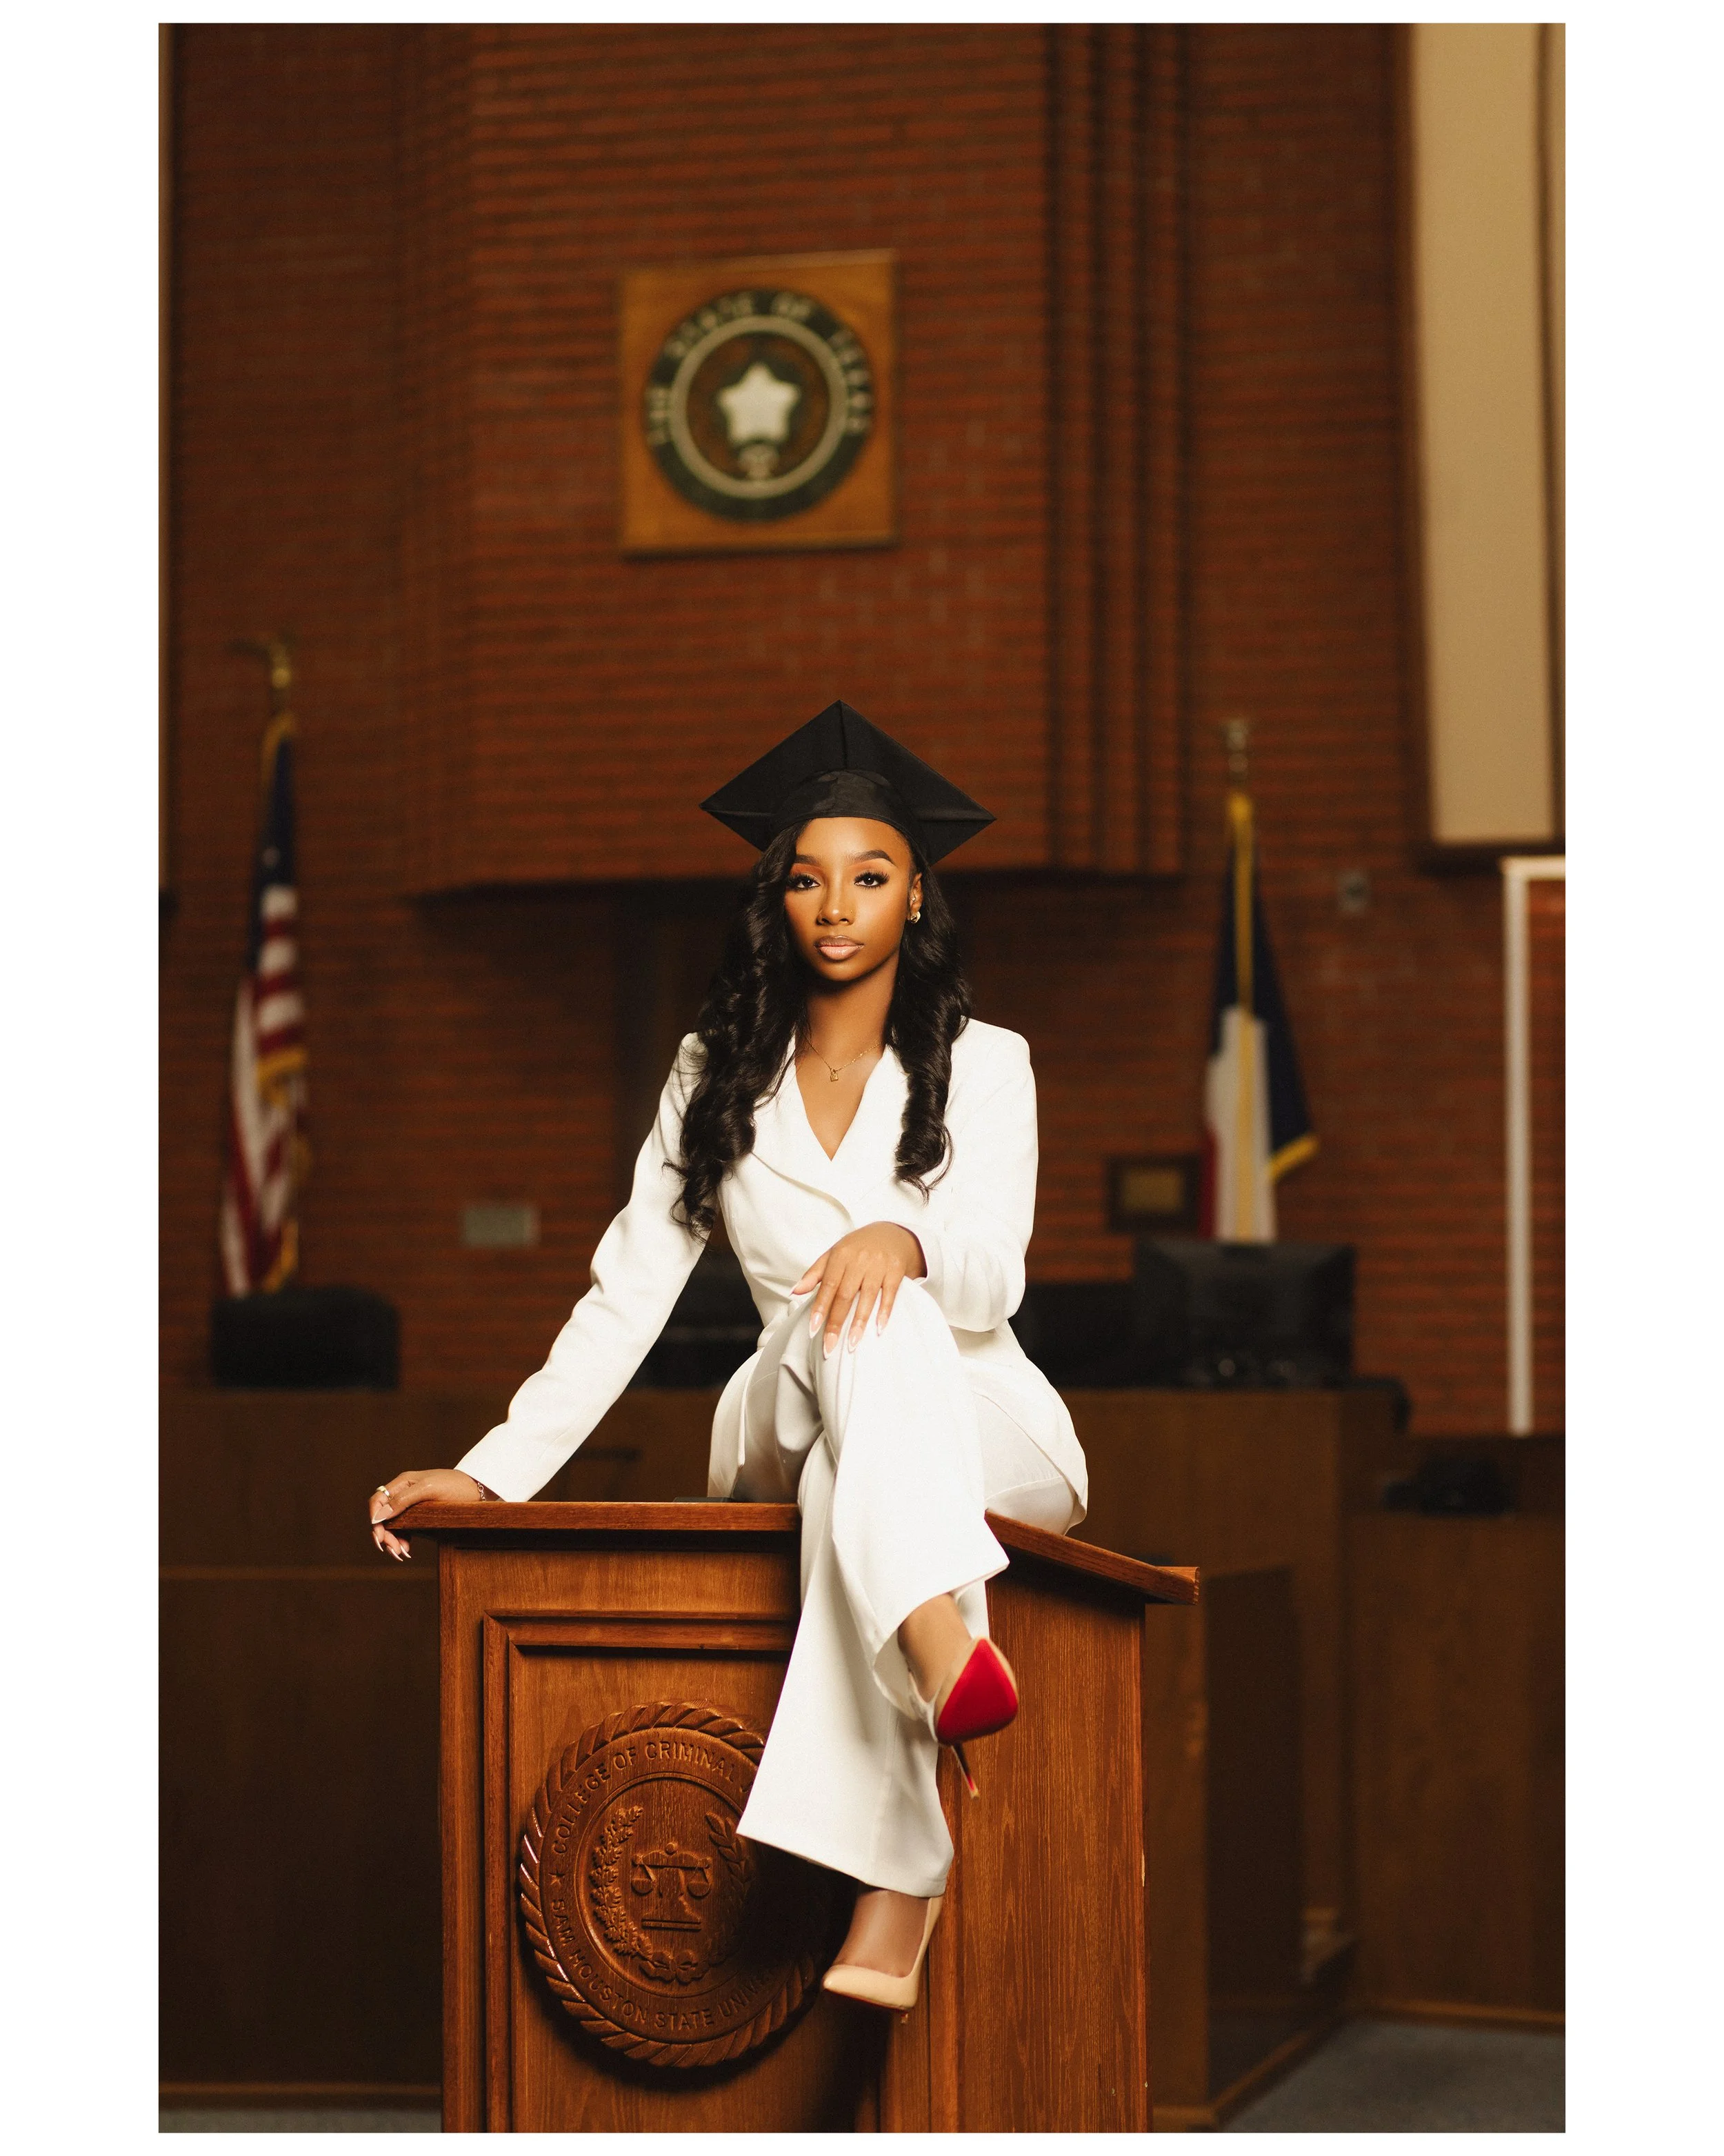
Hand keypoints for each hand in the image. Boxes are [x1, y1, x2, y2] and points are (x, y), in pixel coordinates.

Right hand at [368, 1468, 486, 1560]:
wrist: (478, 1490)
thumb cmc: (455, 1486)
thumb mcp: (429, 1490)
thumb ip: (403, 1500)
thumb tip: (380, 1514)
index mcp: (403, 1483)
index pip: (377, 1500)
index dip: (374, 1519)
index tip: (379, 1537)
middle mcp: (404, 1493)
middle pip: (383, 1516)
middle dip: (385, 1534)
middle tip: (394, 1550)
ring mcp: (411, 1505)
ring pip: (392, 1525)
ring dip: (393, 1540)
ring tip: (402, 1553)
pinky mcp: (419, 1515)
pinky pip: (404, 1529)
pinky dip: (402, 1540)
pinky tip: (407, 1550)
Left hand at [793, 1223, 926, 1356]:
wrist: (891, 1233)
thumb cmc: (858, 1247)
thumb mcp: (834, 1254)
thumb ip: (814, 1274)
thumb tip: (794, 1292)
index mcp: (840, 1256)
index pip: (828, 1286)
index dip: (820, 1309)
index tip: (814, 1330)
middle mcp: (859, 1260)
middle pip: (845, 1295)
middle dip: (837, 1323)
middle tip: (830, 1346)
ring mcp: (878, 1265)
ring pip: (867, 1297)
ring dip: (859, 1322)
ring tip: (852, 1343)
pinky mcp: (895, 1271)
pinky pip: (889, 1294)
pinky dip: (885, 1311)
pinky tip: (879, 1328)